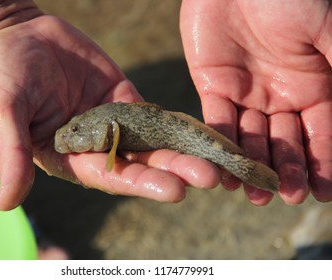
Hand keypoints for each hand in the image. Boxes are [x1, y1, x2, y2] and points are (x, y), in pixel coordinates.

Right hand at [0, 15, 220, 209]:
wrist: (19, 35)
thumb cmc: (3, 74)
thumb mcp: (3, 112)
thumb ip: (11, 153)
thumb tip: (5, 204)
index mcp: (70, 158)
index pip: (109, 177)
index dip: (142, 184)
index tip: (175, 190)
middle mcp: (96, 148)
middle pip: (140, 164)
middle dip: (173, 171)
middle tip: (209, 178)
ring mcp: (114, 124)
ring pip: (153, 143)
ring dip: (184, 153)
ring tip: (217, 162)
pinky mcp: (126, 101)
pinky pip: (155, 116)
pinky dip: (179, 126)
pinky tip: (205, 134)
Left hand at [180, 0, 331, 204]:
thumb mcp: (328, 31)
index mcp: (314, 85)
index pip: (322, 134)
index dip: (323, 163)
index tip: (323, 193)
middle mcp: (281, 95)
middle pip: (285, 141)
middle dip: (286, 170)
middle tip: (285, 196)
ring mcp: (246, 93)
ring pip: (250, 138)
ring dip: (252, 167)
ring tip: (254, 195)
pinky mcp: (213, 87)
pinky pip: (217, 122)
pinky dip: (220, 147)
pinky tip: (223, 172)